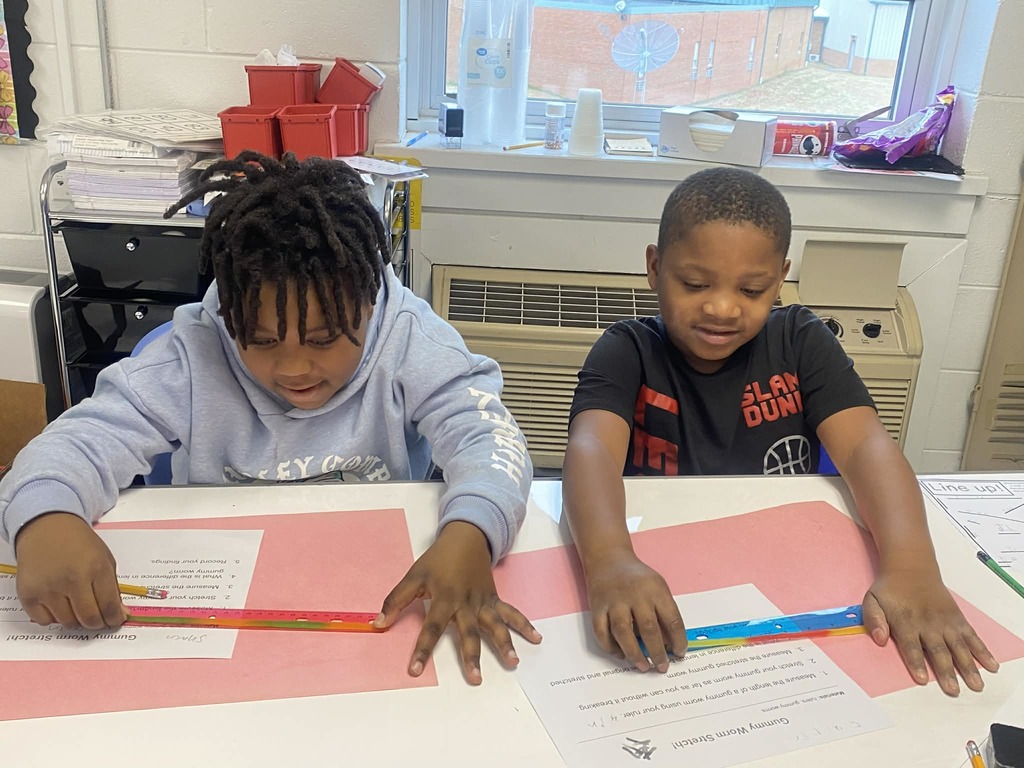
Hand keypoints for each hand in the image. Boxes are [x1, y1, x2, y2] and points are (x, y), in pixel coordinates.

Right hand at [14, 512, 126, 629]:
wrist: (46, 528)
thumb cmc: (78, 543)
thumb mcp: (104, 559)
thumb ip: (113, 588)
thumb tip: (119, 615)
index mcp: (96, 568)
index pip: (109, 606)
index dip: (114, 619)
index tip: (115, 621)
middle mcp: (72, 580)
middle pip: (89, 619)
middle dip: (97, 623)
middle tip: (98, 618)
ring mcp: (48, 588)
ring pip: (68, 622)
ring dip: (76, 620)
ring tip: (77, 605)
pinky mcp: (29, 594)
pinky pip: (45, 621)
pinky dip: (54, 617)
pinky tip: (57, 602)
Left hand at [374, 521, 541, 684]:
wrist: (466, 537)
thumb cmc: (438, 559)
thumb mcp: (414, 575)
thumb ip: (396, 599)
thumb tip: (379, 623)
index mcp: (445, 597)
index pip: (432, 628)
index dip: (422, 649)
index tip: (415, 670)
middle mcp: (466, 602)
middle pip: (469, 632)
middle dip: (472, 655)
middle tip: (475, 678)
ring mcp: (484, 601)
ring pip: (495, 625)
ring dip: (505, 643)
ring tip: (513, 662)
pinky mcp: (494, 599)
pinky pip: (511, 612)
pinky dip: (524, 624)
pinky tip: (536, 638)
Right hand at [584, 550, 686, 672]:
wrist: (608, 559)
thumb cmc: (637, 578)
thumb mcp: (657, 587)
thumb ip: (664, 612)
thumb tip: (669, 644)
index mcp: (655, 589)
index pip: (672, 619)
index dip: (678, 640)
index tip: (680, 653)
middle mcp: (635, 595)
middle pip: (648, 629)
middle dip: (657, 652)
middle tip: (662, 667)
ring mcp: (614, 601)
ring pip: (623, 632)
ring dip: (634, 654)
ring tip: (643, 666)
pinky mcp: (597, 607)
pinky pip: (601, 632)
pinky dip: (610, 647)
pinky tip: (620, 654)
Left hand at [863, 568, 998, 695]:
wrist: (911, 569)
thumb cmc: (890, 589)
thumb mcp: (872, 600)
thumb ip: (873, 620)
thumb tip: (879, 638)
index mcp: (906, 622)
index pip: (911, 647)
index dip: (916, 663)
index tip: (923, 679)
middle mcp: (928, 624)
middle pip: (938, 651)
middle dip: (946, 671)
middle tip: (953, 690)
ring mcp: (945, 622)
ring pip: (958, 647)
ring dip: (968, 666)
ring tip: (976, 684)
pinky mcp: (958, 619)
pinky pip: (972, 637)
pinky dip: (982, 651)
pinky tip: (990, 665)